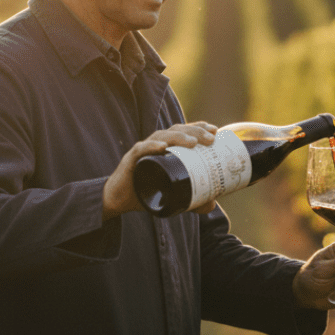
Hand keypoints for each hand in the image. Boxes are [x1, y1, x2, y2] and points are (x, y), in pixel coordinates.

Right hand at [102, 122, 217, 218]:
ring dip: (178, 137)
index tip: (215, 131)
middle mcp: (155, 145)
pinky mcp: (130, 160)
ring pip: (161, 137)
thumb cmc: (145, 192)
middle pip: (176, 131)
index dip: (198, 128)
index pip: (183, 132)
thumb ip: (192, 200)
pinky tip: (163, 147)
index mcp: (166, 148)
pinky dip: (151, 146)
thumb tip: (211, 206)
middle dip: (195, 131)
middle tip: (210, 138)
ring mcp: (143, 151)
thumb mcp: (172, 196)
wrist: (119, 200)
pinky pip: (141, 150)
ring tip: (193, 142)